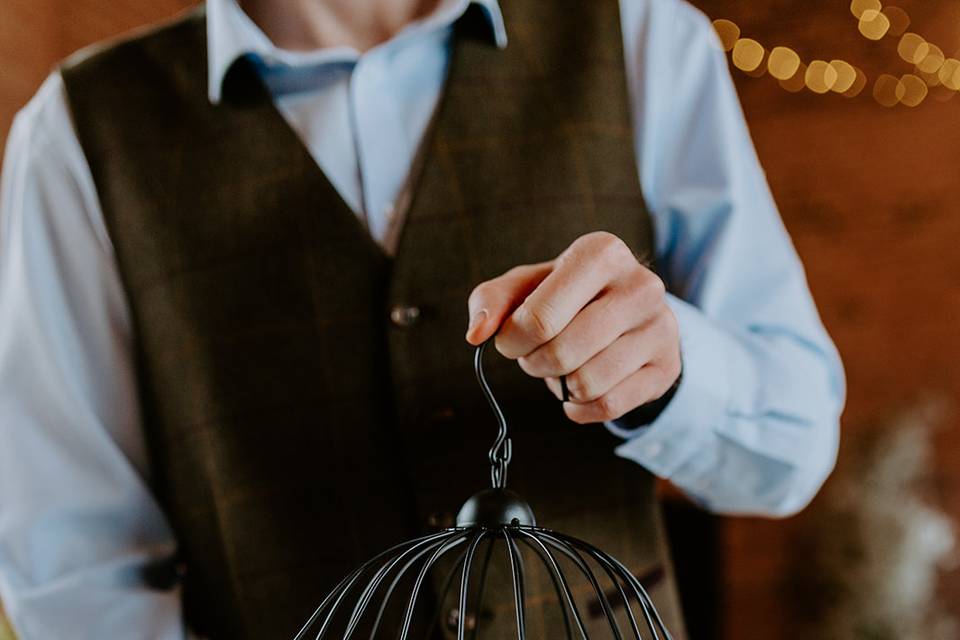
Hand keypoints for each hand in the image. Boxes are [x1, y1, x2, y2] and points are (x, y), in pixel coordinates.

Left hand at [465, 232, 680, 423]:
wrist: (628, 313)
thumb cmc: (565, 296)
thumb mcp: (526, 286)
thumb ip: (491, 301)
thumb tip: (477, 334)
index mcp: (602, 252)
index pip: (539, 317)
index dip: (512, 339)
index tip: (510, 339)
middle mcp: (641, 285)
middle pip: (562, 353)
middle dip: (534, 363)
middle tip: (536, 354)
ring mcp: (661, 327)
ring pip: (587, 383)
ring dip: (559, 385)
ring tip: (563, 366)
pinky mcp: (667, 367)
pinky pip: (610, 405)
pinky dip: (581, 408)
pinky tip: (577, 393)